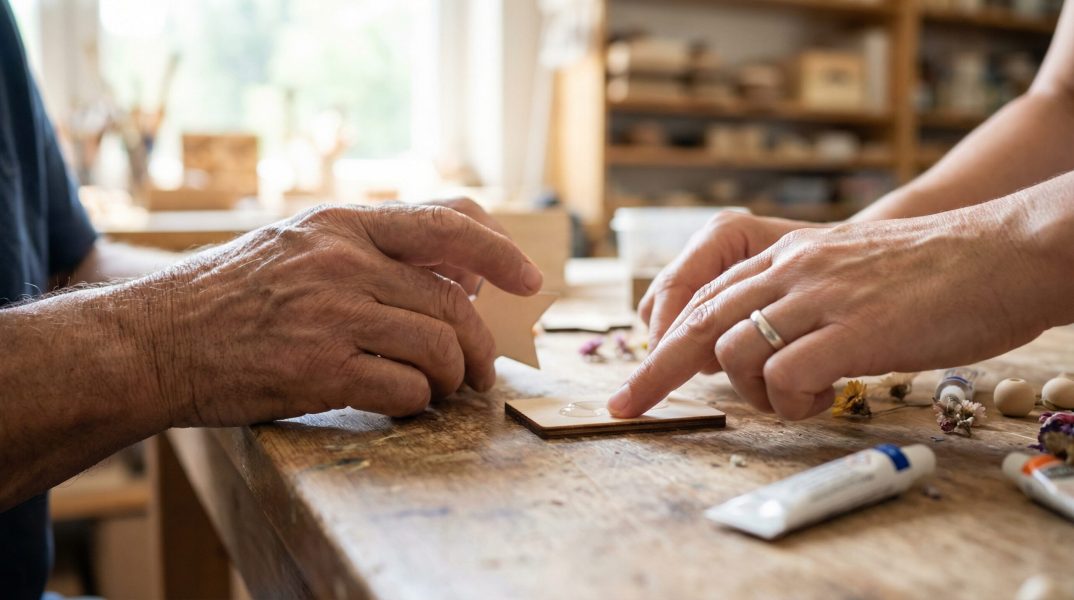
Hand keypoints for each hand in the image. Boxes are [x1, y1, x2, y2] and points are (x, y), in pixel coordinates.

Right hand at [131, 203, 543, 425]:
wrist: (153, 341)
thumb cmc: (229, 296)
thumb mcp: (298, 246)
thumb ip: (373, 252)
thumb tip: (460, 276)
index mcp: (341, 224)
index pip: (447, 220)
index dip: (500, 251)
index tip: (529, 280)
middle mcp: (342, 261)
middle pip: (451, 299)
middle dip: (480, 342)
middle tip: (482, 369)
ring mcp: (331, 314)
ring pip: (437, 345)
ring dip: (453, 376)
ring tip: (443, 390)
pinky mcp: (318, 369)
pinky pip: (404, 387)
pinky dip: (418, 401)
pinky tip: (405, 403)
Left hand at [610, 201, 1059, 419]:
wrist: (1004, 251)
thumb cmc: (935, 272)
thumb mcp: (847, 270)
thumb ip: (800, 298)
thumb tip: (763, 348)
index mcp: (787, 255)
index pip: (702, 297)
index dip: (661, 339)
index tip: (636, 378)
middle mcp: (791, 269)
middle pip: (695, 324)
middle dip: (653, 372)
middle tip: (625, 408)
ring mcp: (819, 296)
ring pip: (733, 353)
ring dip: (755, 392)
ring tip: (801, 395)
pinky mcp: (853, 329)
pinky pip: (785, 375)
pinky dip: (793, 400)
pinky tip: (828, 395)